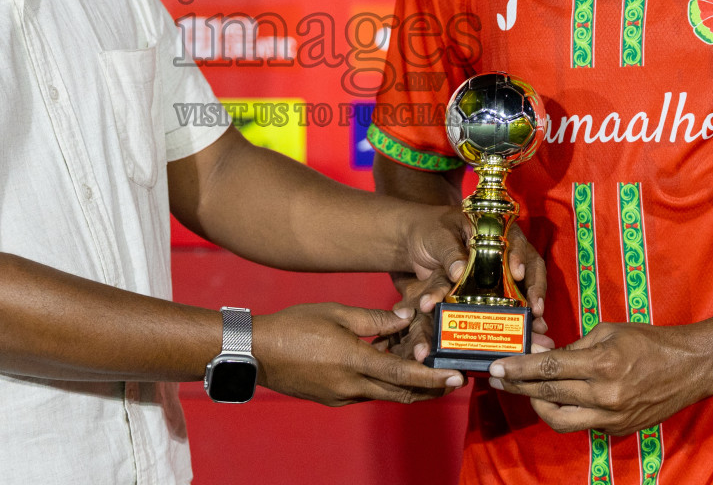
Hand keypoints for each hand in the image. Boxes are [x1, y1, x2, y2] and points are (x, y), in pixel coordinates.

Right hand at [253, 303, 464, 405]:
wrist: (257, 352)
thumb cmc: (294, 326)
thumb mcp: (336, 314)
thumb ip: (374, 319)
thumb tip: (405, 319)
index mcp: (354, 362)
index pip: (403, 373)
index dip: (432, 377)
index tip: (456, 377)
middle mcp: (352, 386)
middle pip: (401, 392)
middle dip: (430, 388)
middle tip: (453, 379)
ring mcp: (342, 396)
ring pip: (385, 393)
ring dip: (407, 382)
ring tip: (424, 364)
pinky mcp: (334, 398)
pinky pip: (368, 391)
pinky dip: (384, 380)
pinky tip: (387, 361)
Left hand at [391, 217, 550, 363]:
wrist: (417, 242)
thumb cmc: (431, 231)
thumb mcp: (438, 237)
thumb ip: (449, 253)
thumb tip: (459, 272)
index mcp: (493, 230)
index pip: (514, 241)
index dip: (519, 257)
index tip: (517, 273)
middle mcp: (504, 250)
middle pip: (528, 267)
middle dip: (535, 288)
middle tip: (536, 308)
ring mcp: (500, 270)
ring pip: (524, 287)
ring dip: (532, 306)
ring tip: (538, 326)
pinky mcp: (492, 289)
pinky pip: (508, 302)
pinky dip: (517, 316)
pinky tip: (527, 330)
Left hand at [488, 322, 712, 434]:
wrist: (690, 368)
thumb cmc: (650, 342)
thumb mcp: (609, 332)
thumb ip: (575, 347)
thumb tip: (545, 356)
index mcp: (602, 365)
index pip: (548, 369)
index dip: (518, 368)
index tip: (495, 366)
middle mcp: (605, 395)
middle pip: (547, 395)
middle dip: (517, 386)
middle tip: (497, 378)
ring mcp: (612, 417)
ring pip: (560, 420)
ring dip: (538, 405)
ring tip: (526, 391)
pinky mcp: (618, 429)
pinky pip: (582, 423)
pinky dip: (567, 410)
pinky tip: (561, 397)